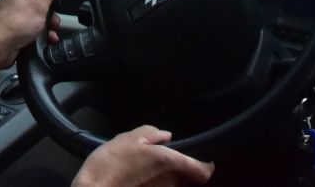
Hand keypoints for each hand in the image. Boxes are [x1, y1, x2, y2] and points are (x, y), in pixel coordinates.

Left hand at [0, 0, 61, 66]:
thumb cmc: (15, 24)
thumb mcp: (39, 4)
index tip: (56, 0)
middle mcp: (14, 1)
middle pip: (38, 3)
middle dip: (49, 15)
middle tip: (53, 22)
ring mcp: (13, 17)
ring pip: (35, 18)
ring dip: (46, 27)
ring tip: (50, 34)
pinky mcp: (14, 31)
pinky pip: (30, 30)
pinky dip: (39, 35)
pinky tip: (44, 41)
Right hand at [73, 126, 213, 186]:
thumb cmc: (109, 166)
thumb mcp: (126, 139)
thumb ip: (149, 134)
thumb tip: (165, 135)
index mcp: (169, 163)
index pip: (203, 172)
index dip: (204, 165)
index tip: (199, 159)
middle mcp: (171, 183)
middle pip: (185, 179)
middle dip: (175, 170)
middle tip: (157, 161)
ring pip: (170, 185)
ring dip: (161, 179)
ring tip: (141, 172)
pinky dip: (151, 186)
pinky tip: (135, 181)